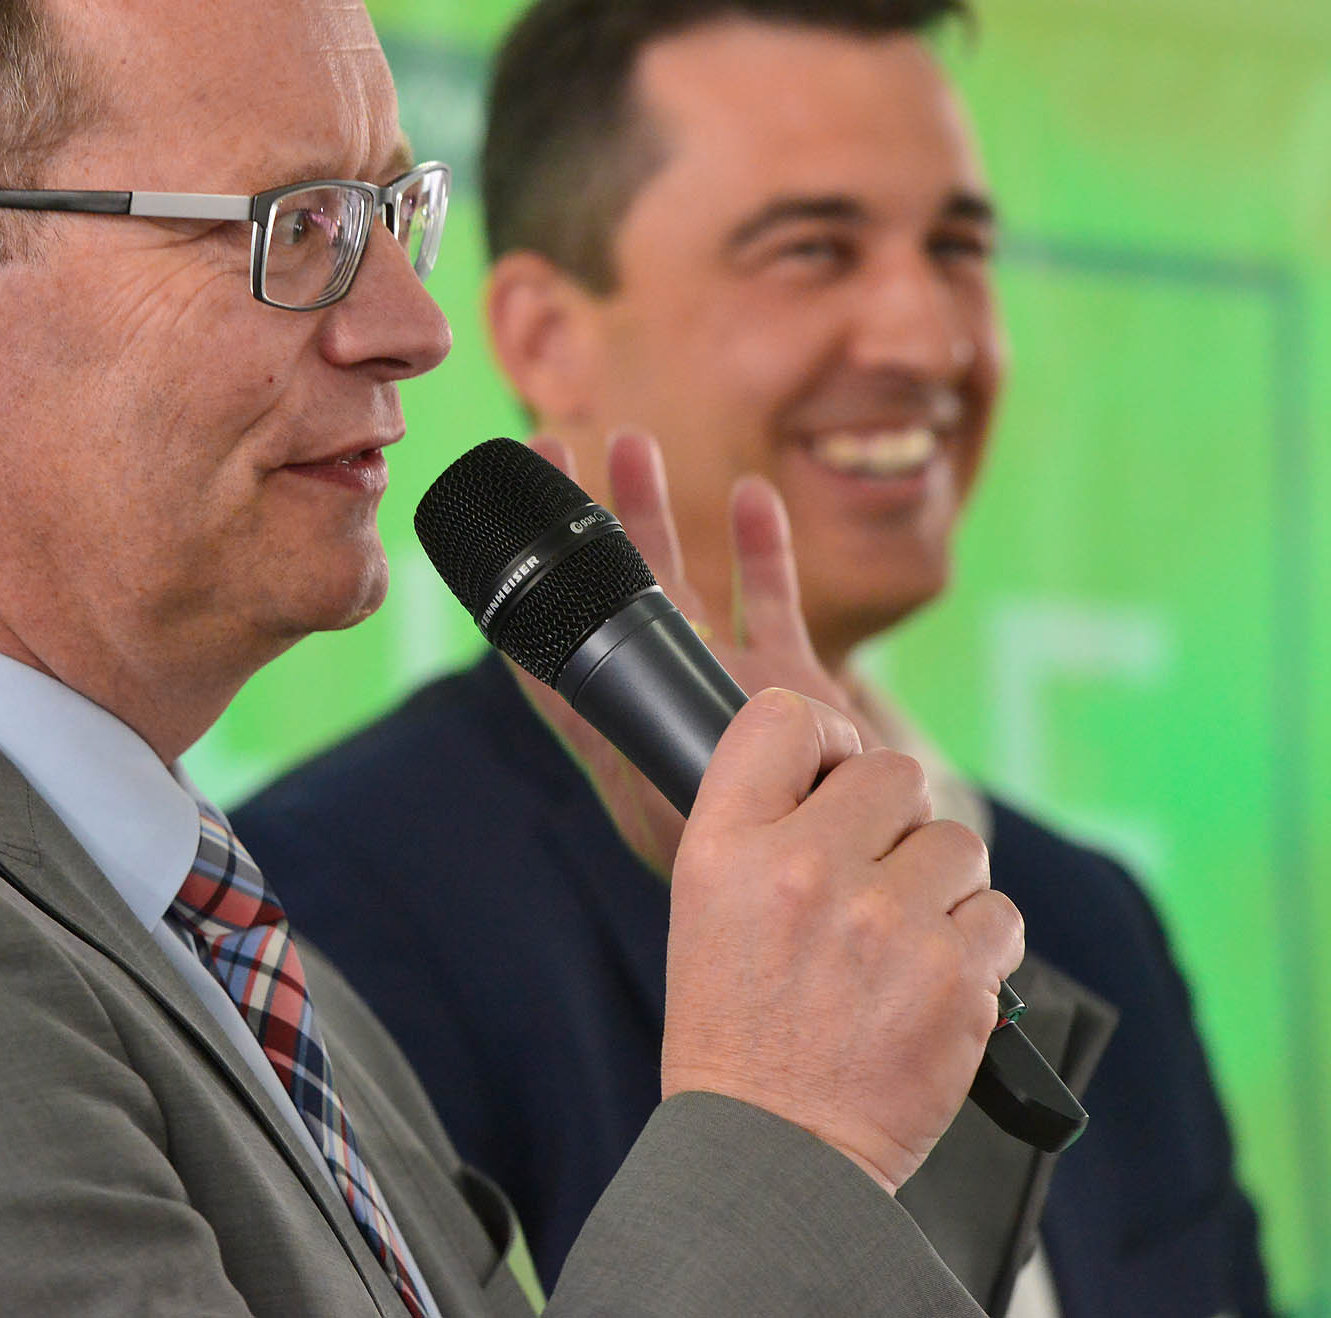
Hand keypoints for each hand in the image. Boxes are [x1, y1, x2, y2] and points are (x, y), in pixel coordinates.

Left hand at [513, 430, 866, 875]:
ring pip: (677, 577)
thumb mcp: (686, 823)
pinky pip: (767, 597)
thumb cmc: (748, 877)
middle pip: (600, 589)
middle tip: (548, 441)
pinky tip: (749, 492)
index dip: (513, 587)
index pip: (542, 651)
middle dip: (576, 518)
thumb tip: (656, 723)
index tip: (492, 517)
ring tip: (631, 442)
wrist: (838, 889)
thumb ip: (659, 768)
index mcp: (615, 735)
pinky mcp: (786, 677)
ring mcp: (719, 678)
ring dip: (653, 512)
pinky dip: (759, 546)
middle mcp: (659, 695)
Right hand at [661, 689, 1023, 1193]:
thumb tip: (841, 764)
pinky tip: (932, 981)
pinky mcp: (954, 977)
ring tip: (899, 944)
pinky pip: (999, 914)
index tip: (831, 776)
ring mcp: (884, 922)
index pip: (783, 718)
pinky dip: (978, 946)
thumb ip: (761, 823)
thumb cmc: (737, 1031)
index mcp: (726, 848)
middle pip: (891, 772)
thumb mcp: (704, 906)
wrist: (772, 1153)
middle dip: (892, 821)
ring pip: (956, 844)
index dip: (822, 736)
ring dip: (940, 886)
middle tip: (871, 879)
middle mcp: (803, 870)